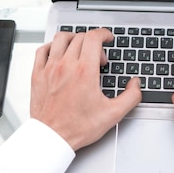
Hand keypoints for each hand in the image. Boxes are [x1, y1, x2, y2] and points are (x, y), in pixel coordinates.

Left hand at [30, 29, 140, 149]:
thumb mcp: (112, 114)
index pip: (93, 38)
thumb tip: (135, 84)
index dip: (103, 33)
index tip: (107, 38)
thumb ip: (130, 97)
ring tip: (79, 48)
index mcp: (85, 71)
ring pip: (60, 39)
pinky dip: (52, 46)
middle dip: (93, 42)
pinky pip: (42, 50)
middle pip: (80, 37)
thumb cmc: (77, 127)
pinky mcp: (38, 75)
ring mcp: (50, 69)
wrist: (52, 138)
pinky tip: (57, 53)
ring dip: (73, 38)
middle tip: (98, 57)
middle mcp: (66, 66)